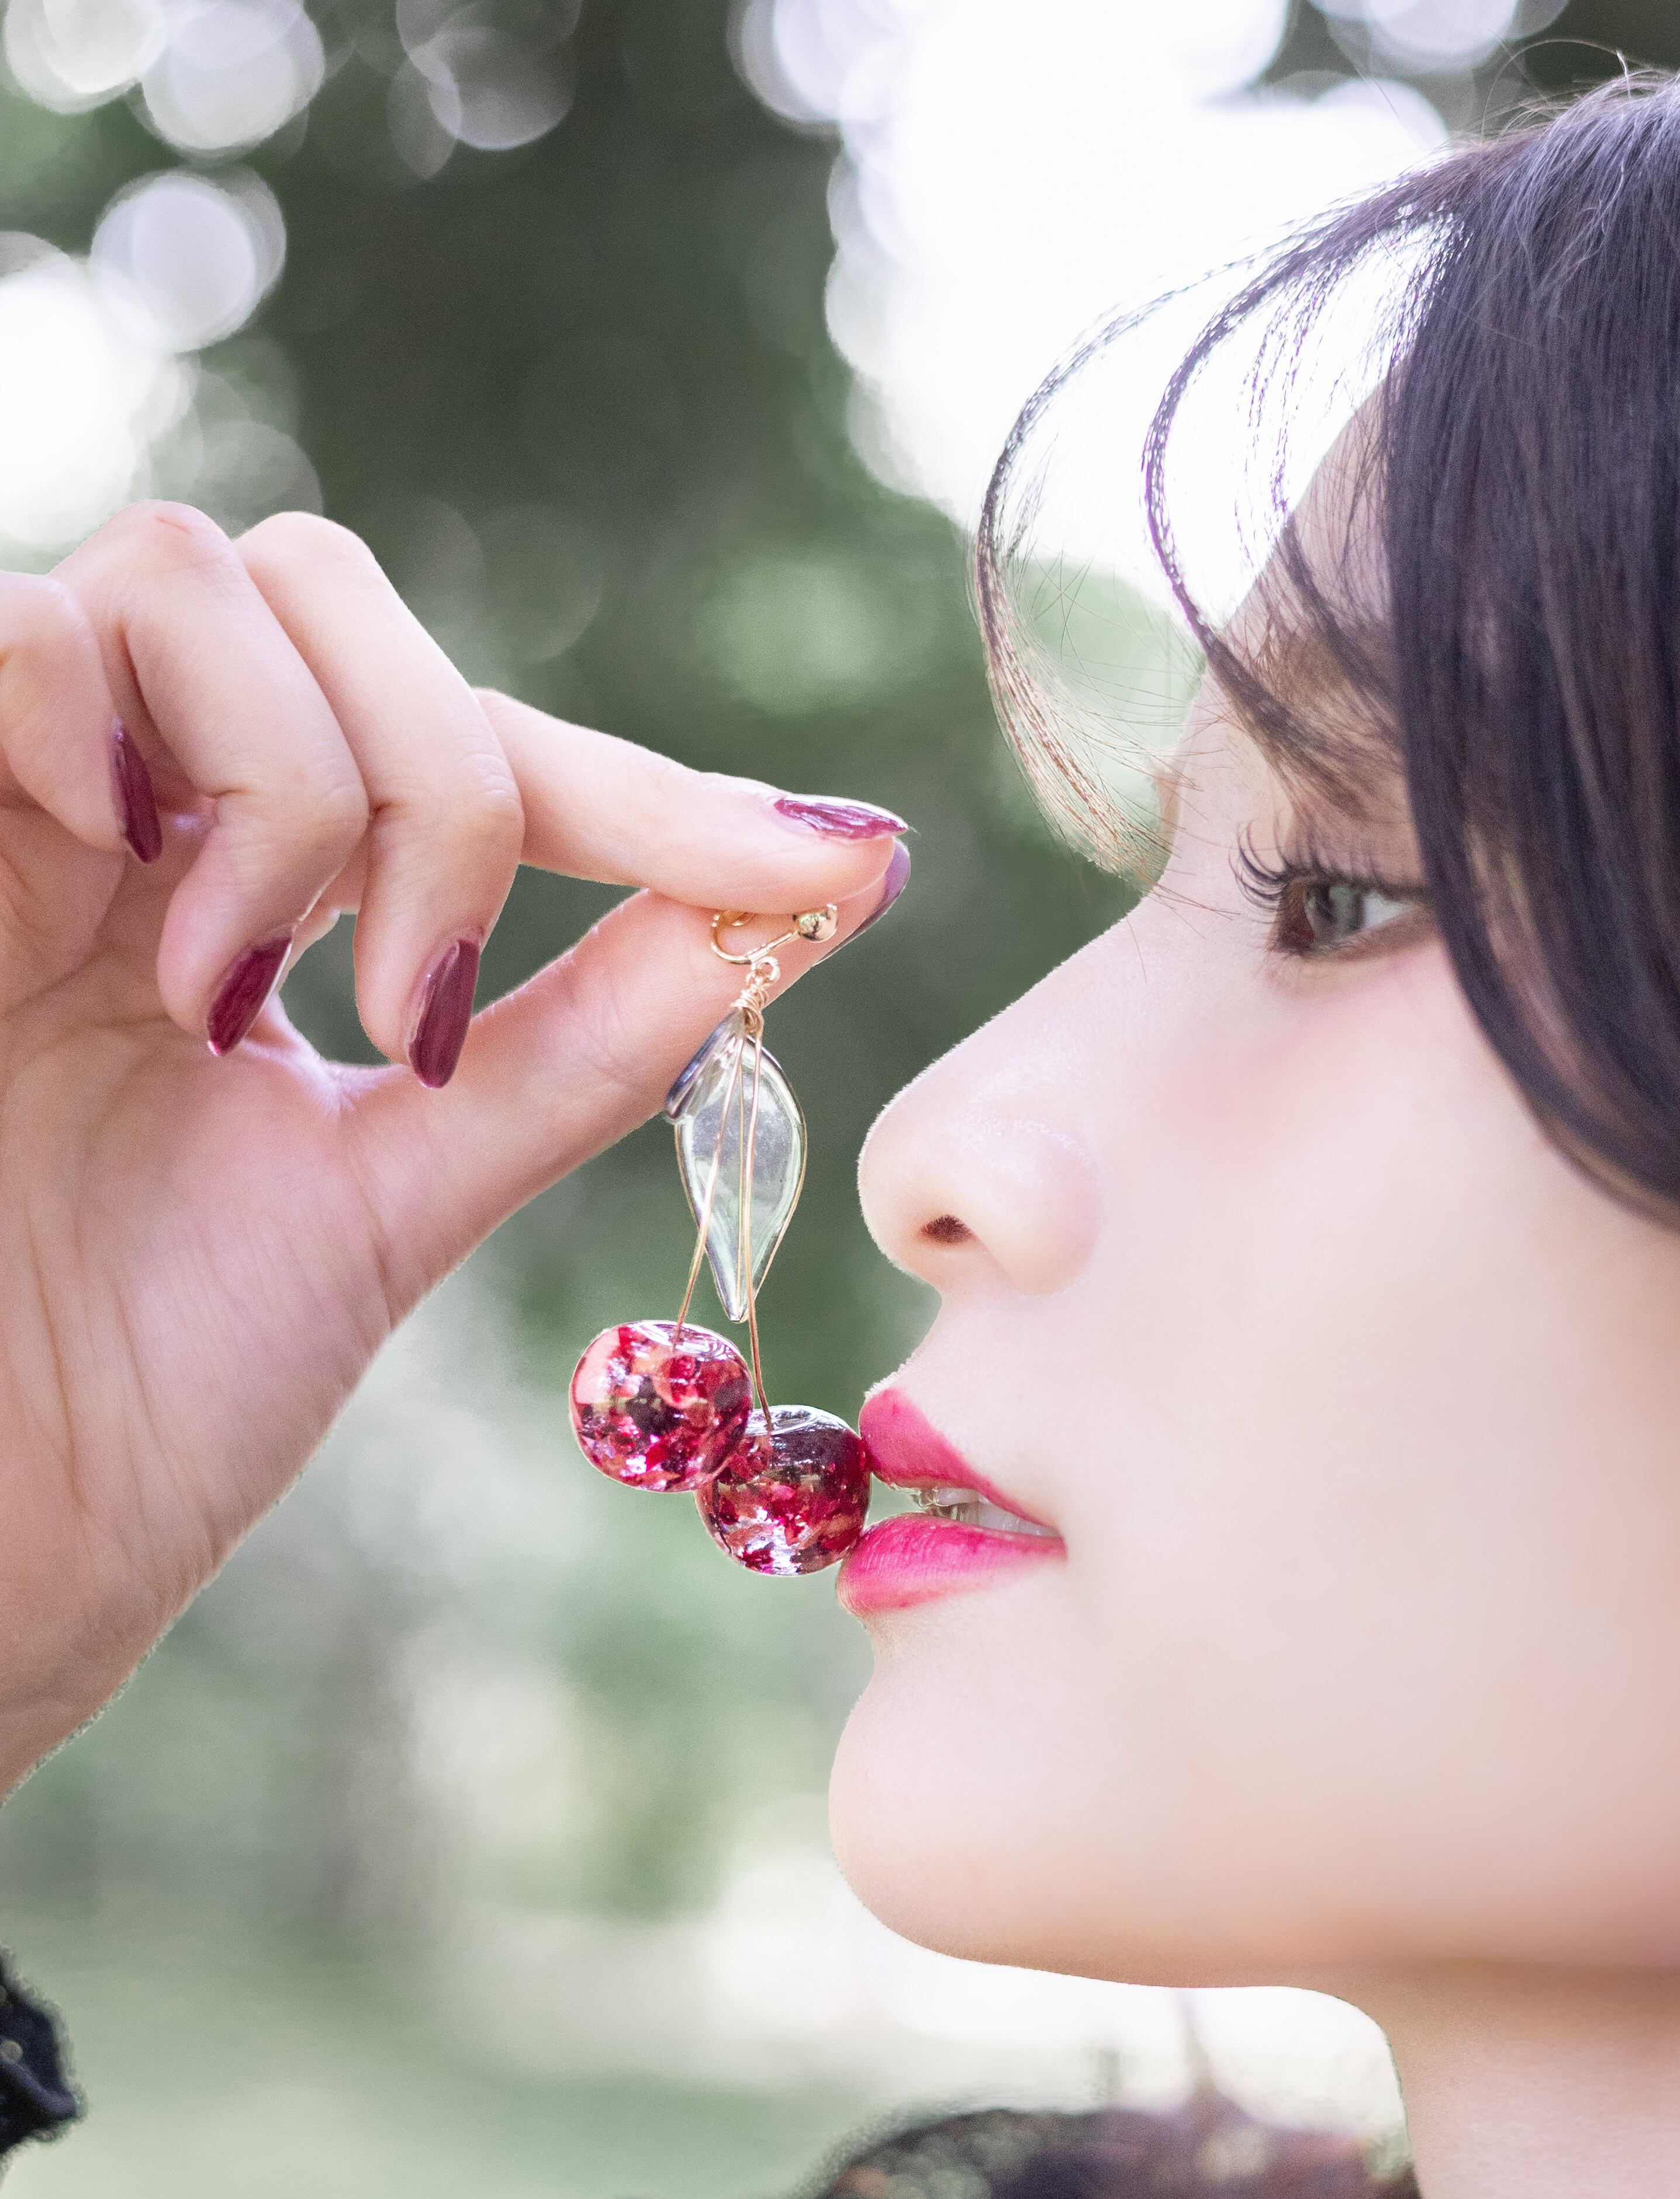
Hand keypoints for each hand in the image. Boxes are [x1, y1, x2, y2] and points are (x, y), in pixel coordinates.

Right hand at [0, 502, 901, 1793]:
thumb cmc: (143, 1379)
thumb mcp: (401, 1193)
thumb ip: (580, 1045)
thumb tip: (803, 907)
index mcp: (236, 889)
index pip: (471, 753)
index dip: (653, 797)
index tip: (835, 862)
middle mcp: (123, 810)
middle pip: (326, 587)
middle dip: (440, 779)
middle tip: (412, 1008)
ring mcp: (7, 797)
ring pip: (195, 576)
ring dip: (289, 785)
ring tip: (233, 998)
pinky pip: (24, 628)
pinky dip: (100, 729)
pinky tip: (123, 889)